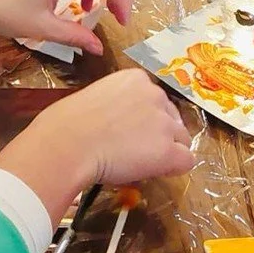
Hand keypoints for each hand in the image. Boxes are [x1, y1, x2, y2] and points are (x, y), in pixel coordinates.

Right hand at [0, 66, 195, 220]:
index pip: (155, 100)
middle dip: (159, 134)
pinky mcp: (168, 150)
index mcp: (136, 79)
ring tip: (139, 163)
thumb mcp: (96, 100)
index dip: (145, 120)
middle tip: (134, 150)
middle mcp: (155, 95)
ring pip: (181, 140)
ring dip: (165, 151)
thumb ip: (116, 106)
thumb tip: (118, 126)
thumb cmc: (67, 124)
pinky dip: (173, 168)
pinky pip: (186, 161)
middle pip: (172, 118)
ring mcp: (164, 122)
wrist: (67, 144)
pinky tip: (154, 172)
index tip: (129, 132)